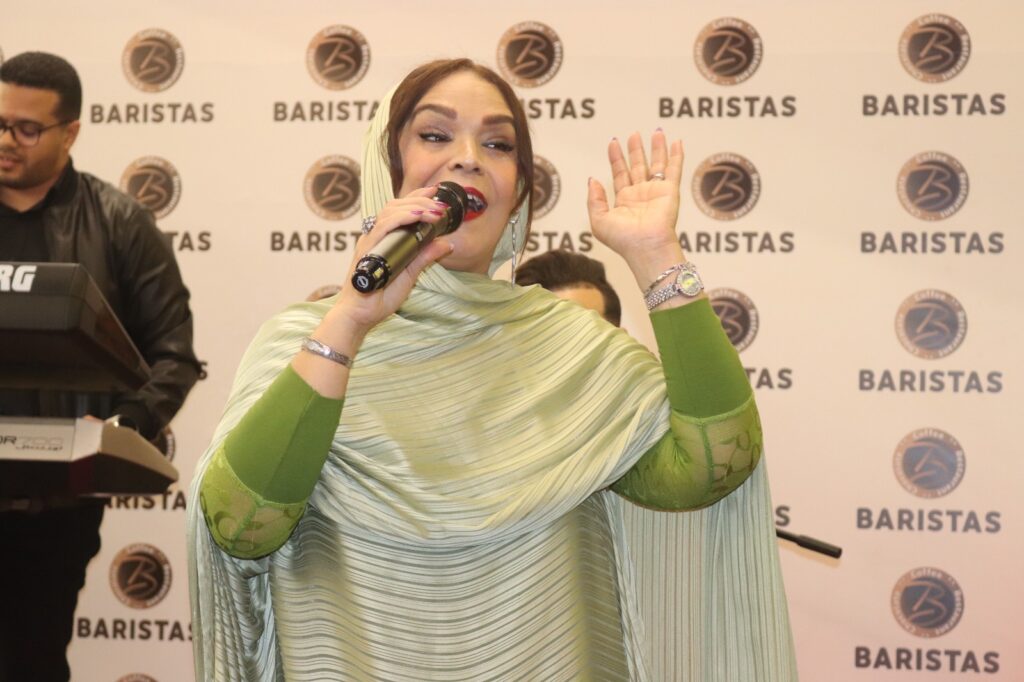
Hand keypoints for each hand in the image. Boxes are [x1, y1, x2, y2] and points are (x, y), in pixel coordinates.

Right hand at [331, 186, 454, 333]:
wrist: (359, 316)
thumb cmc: (379, 297)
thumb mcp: (410, 274)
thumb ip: (426, 257)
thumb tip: (447, 244)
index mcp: (383, 239)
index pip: (399, 210)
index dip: (417, 197)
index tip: (435, 190)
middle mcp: (374, 236)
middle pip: (394, 205)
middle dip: (420, 199)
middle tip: (440, 204)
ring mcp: (369, 241)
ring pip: (389, 211)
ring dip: (414, 206)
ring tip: (434, 210)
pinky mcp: (366, 249)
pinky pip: (383, 226)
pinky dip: (401, 218)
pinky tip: (416, 216)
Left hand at [587, 131, 684, 278]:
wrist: (644, 247)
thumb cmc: (622, 239)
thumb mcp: (598, 220)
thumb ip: (594, 199)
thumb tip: (592, 179)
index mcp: (624, 200)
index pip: (620, 173)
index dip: (616, 158)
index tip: (613, 142)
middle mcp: (640, 194)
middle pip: (638, 166)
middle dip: (636, 150)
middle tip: (634, 134)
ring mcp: (656, 192)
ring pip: (657, 164)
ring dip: (657, 148)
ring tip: (657, 131)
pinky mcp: (670, 191)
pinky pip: (674, 170)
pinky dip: (676, 156)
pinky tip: (677, 142)